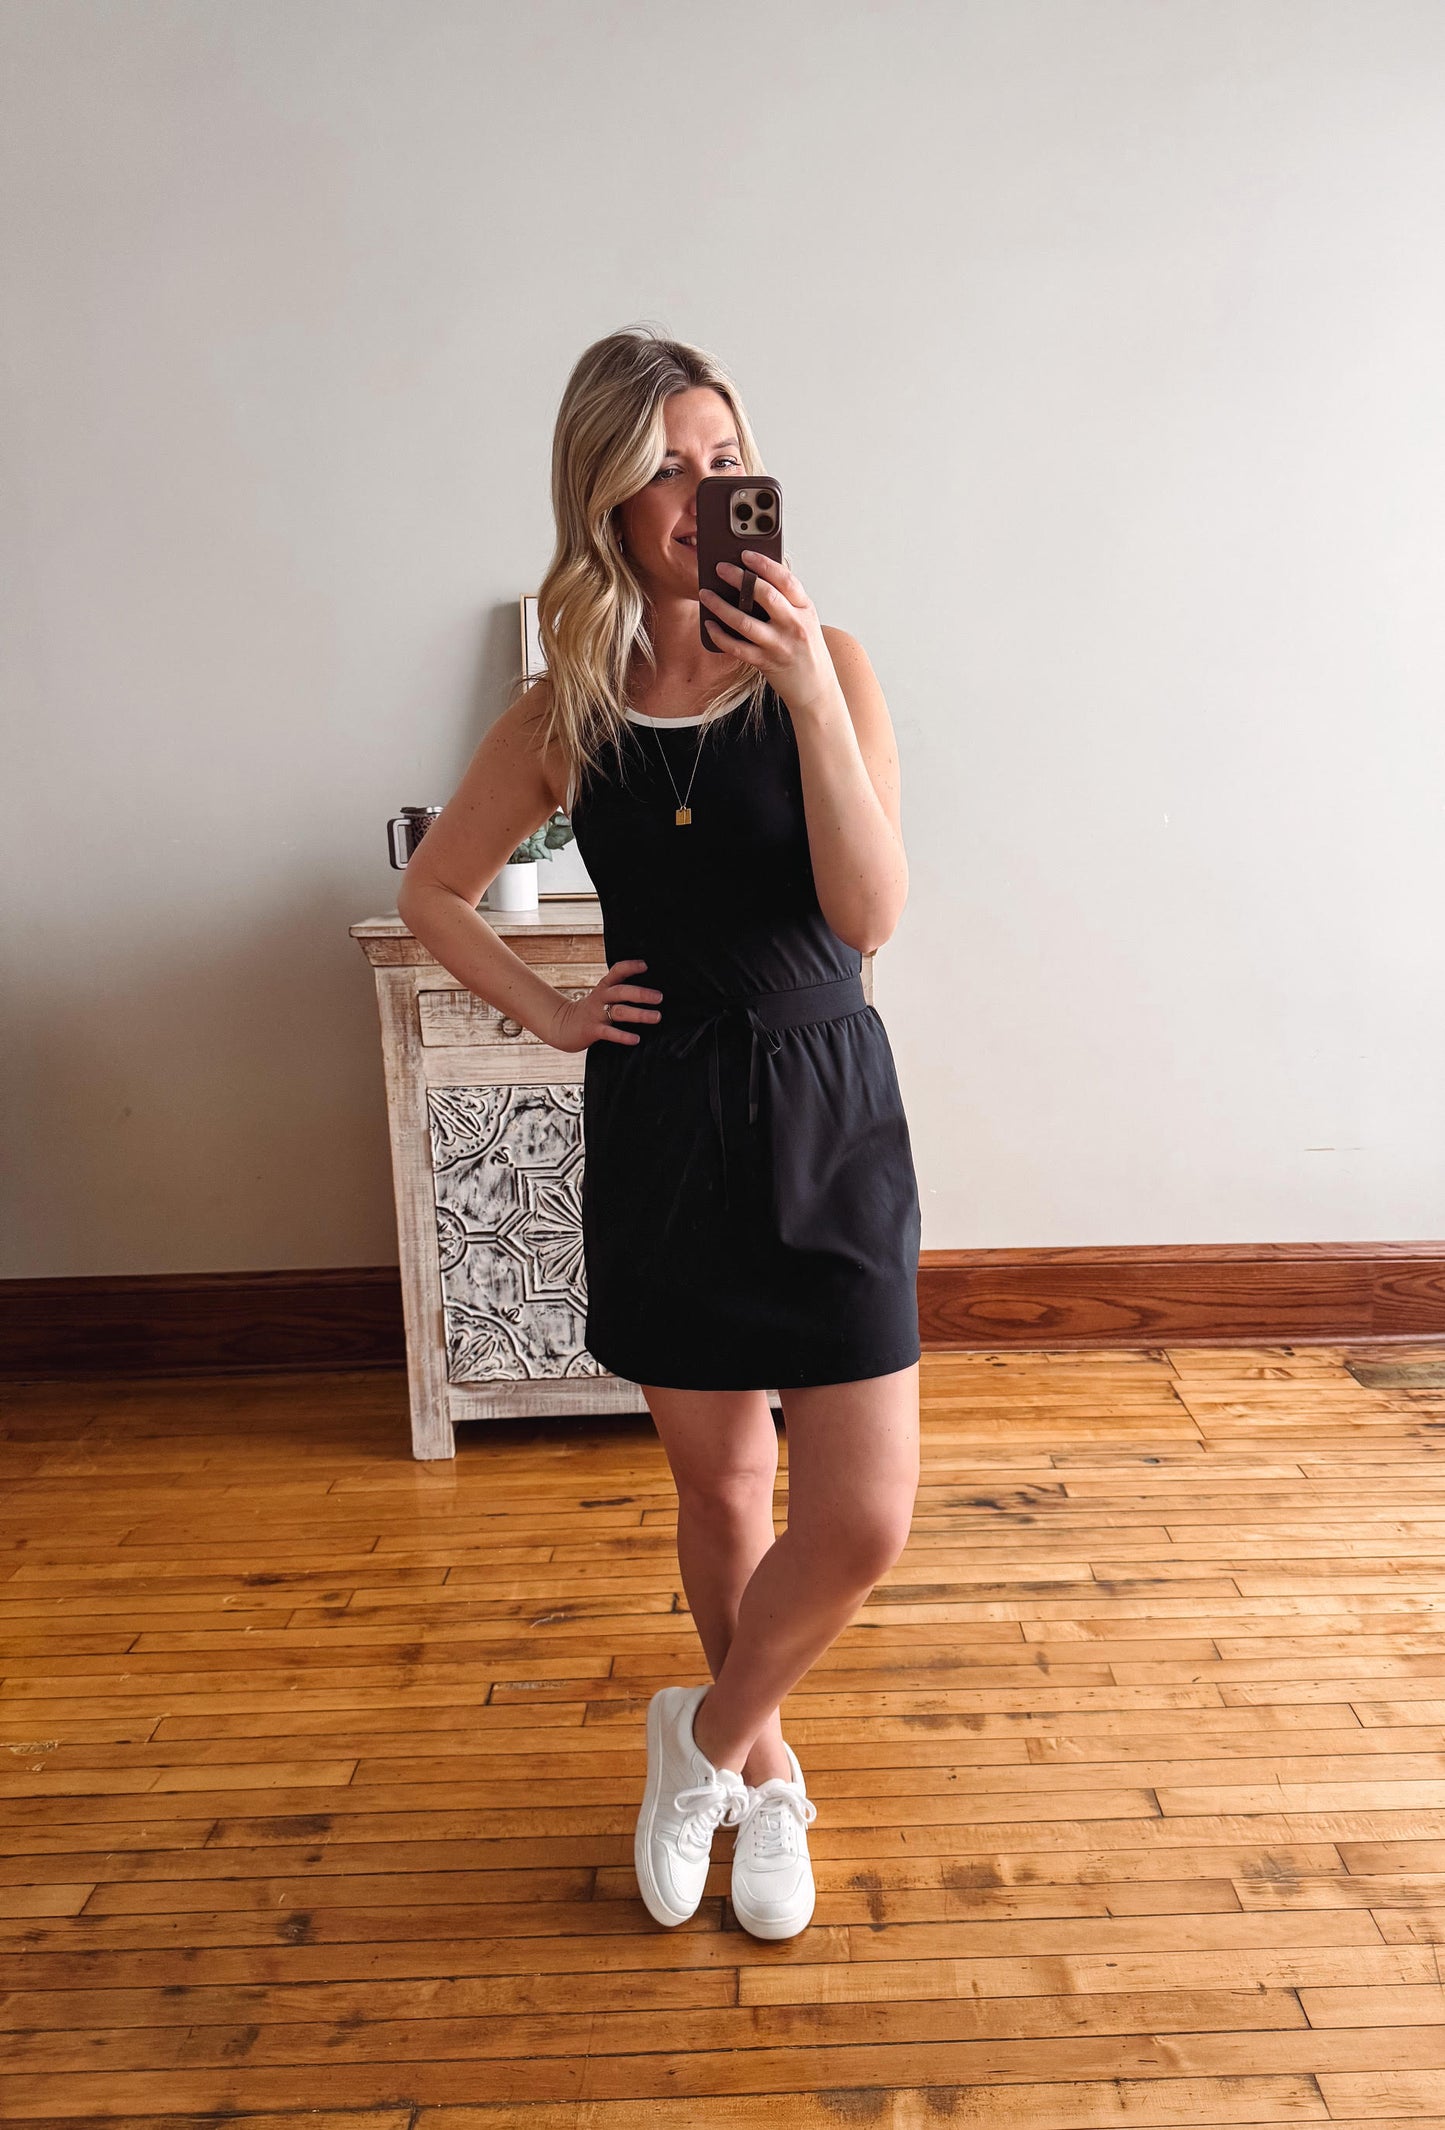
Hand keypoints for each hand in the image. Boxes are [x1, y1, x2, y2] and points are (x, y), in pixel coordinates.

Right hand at [548, 958, 662, 1051]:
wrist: (564, 1026)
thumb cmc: (592, 1011)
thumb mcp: (603, 996)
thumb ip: (621, 991)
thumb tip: (652, 991)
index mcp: (604, 987)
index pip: (617, 971)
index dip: (630, 966)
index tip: (645, 966)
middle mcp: (601, 998)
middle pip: (621, 991)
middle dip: (641, 993)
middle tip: (659, 997)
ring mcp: (596, 1014)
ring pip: (619, 1012)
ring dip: (639, 1014)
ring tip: (657, 1017)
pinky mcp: (592, 1030)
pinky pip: (609, 1033)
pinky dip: (623, 1036)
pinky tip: (635, 1039)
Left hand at [698, 550, 840, 718]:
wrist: (816, 688)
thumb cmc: (806, 649)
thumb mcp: (805, 620)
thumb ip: (787, 601)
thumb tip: (753, 578)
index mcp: (805, 608)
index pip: (785, 579)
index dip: (764, 564)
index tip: (746, 554)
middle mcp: (794, 624)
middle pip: (765, 595)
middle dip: (738, 578)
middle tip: (720, 568)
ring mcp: (779, 645)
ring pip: (744, 621)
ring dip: (720, 606)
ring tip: (705, 594)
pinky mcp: (766, 663)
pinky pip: (736, 647)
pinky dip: (719, 635)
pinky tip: (709, 625)